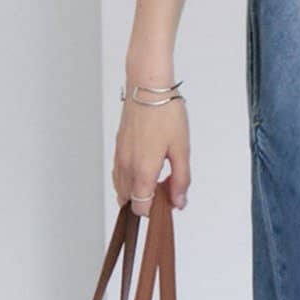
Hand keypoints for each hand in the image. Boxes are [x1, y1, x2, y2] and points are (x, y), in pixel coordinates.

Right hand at [112, 97, 189, 216]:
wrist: (147, 88)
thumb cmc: (165, 114)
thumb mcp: (182, 149)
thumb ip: (180, 180)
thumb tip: (179, 202)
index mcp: (142, 171)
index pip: (142, 208)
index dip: (156, 210)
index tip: (170, 201)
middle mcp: (126, 167)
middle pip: (130, 201)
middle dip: (147, 201)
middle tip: (166, 187)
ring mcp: (119, 157)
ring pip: (122, 188)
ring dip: (137, 191)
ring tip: (158, 176)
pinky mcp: (118, 148)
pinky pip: (119, 174)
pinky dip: (130, 179)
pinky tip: (145, 168)